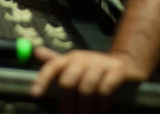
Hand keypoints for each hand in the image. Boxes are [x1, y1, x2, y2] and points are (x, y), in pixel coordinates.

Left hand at [31, 47, 148, 112]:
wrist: (124, 63)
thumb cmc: (94, 68)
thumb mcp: (74, 65)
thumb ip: (56, 62)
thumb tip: (36, 51)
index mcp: (71, 58)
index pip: (53, 65)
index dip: (43, 78)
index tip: (34, 94)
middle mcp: (84, 58)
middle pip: (68, 80)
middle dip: (66, 102)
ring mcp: (101, 63)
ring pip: (87, 87)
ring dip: (85, 107)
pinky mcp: (117, 70)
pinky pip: (105, 88)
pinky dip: (101, 103)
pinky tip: (101, 109)